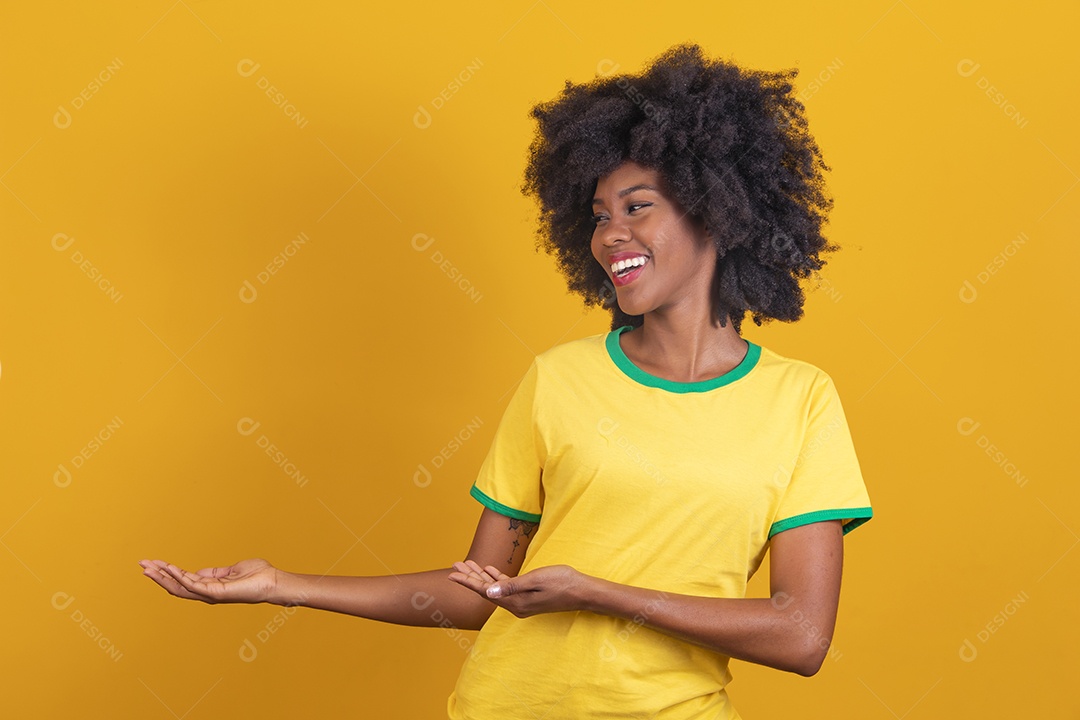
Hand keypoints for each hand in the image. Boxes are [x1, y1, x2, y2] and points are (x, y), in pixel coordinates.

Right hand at [139, 557, 277, 604]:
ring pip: (180, 587)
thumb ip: (215, 572)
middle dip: (158, 576)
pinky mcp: (217, 593)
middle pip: (176, 586)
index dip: (167, 572)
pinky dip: (179, 576)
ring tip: (147, 567)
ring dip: (162, 576)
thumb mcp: (232, 570)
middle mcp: (207, 593)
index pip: (183, 581)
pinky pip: (193, 585)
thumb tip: (200, 572)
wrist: (273, 582)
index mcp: (210, 587)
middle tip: (142, 564)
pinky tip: (169, 567)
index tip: (153, 563)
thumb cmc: (258, 575)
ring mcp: (211, 594)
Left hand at [448, 560, 587, 617]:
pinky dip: (496, 578)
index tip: (452, 574)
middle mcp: (515, 605)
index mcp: (515, 602)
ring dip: (481, 576)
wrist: (582, 591)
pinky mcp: (528, 597)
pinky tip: (490, 570)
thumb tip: (488, 592)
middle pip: (487, 590)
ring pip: (495, 588)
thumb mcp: (535, 580)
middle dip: (470, 577)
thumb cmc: (561, 582)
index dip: (468, 582)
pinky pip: (506, 588)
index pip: (485, 591)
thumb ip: (511, 586)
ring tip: (467, 565)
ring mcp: (522, 602)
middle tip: (455, 565)